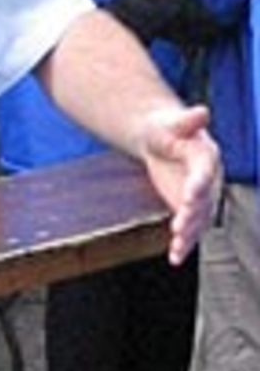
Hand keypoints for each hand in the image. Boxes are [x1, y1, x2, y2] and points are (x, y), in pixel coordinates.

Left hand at [137, 104, 220, 264]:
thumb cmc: (165, 130)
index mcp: (206, 156)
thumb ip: (186, 121)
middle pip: (204, 200)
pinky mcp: (189, 210)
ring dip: (189, 235)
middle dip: (192, 215)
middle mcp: (208, 179)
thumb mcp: (170, 123)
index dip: (199, 184)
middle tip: (179, 228)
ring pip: (198, 219)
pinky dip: (184, 244)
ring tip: (177, 248)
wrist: (161, 140)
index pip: (206, 172)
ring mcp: (200, 197)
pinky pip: (190, 229)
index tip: (189, 196)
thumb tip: (201, 112)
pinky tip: (175, 258)